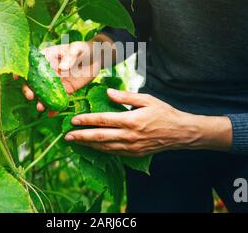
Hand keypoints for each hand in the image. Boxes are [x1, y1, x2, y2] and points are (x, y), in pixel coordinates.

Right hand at [16, 40, 102, 112]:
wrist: (97, 58)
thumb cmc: (85, 49)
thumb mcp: (77, 49)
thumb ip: (70, 57)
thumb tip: (61, 68)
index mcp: (48, 57)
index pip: (31, 63)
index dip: (23, 70)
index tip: (17, 77)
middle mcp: (48, 71)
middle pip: (34, 81)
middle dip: (29, 89)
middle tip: (30, 96)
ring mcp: (56, 82)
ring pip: (44, 93)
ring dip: (40, 101)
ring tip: (40, 107)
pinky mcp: (65, 90)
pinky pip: (57, 99)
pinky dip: (54, 107)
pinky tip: (52, 113)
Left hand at [64, 89, 232, 155]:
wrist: (180, 133)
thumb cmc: (164, 112)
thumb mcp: (146, 99)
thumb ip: (126, 97)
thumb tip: (107, 93)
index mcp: (130, 120)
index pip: (102, 121)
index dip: (86, 120)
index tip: (73, 120)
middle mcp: (128, 136)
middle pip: (99, 137)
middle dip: (81, 136)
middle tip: (67, 136)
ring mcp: (131, 147)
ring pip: (104, 147)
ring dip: (88, 145)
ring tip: (75, 142)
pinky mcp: (134, 153)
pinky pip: (114, 152)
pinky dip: (101, 150)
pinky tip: (93, 147)